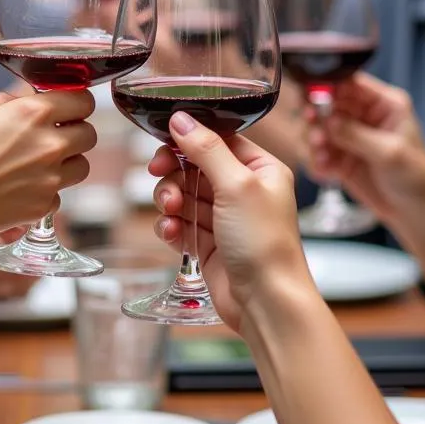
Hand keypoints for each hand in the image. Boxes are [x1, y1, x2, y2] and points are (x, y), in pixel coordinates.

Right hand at [0, 90, 96, 237]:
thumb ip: (5, 103)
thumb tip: (21, 101)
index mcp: (33, 113)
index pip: (83, 100)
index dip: (76, 102)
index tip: (67, 106)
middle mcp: (50, 144)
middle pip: (90, 134)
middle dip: (76, 132)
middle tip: (57, 134)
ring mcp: (50, 177)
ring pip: (82, 166)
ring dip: (68, 162)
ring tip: (43, 163)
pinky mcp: (44, 205)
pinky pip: (60, 194)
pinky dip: (48, 191)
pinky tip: (25, 187)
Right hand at [151, 115, 307, 331]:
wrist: (266, 303)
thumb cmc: (265, 244)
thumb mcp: (237, 185)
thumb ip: (206, 149)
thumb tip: (181, 119)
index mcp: (261, 169)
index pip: (218, 139)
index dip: (188, 140)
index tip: (164, 143)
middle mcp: (243, 190)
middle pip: (194, 165)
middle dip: (174, 173)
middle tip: (158, 173)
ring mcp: (224, 217)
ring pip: (183, 193)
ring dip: (170, 199)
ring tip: (172, 212)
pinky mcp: (208, 242)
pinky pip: (180, 222)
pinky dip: (171, 225)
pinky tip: (173, 232)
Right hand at [308, 73, 424, 226]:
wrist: (415, 211)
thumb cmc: (416, 178)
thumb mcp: (389, 152)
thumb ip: (356, 134)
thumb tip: (327, 120)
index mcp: (383, 103)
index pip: (349, 83)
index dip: (327, 87)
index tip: (312, 99)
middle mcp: (362, 115)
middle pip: (326, 103)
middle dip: (316, 117)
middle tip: (315, 132)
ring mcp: (348, 136)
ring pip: (316, 127)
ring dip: (313, 141)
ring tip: (321, 156)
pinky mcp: (339, 156)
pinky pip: (315, 151)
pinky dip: (315, 160)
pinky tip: (325, 171)